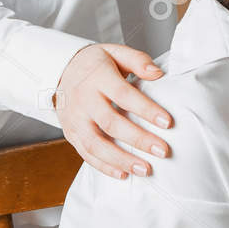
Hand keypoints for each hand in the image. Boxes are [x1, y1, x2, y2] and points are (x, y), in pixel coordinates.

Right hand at [53, 43, 172, 178]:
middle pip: (111, 123)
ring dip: (121, 159)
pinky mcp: (70, 133)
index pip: (123, 95)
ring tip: (145, 170)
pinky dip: (104, 166)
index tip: (167, 122)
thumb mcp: (115, 52)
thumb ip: (137, 60)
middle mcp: (83, 99)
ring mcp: (74, 119)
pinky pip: (85, 153)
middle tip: (163, 151)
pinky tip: (124, 174)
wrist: (61, 71)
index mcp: (97, 77)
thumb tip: (158, 74)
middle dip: (138, 139)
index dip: (145, 109)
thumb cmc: (96, 64)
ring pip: (96, 144)